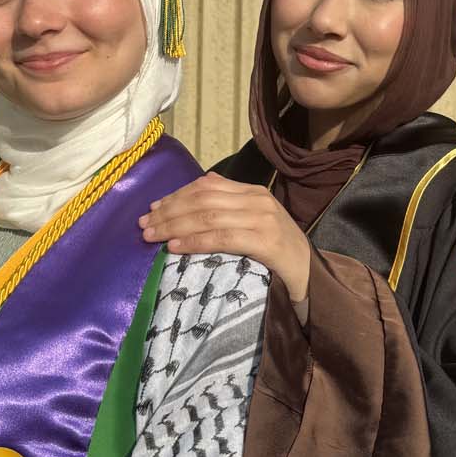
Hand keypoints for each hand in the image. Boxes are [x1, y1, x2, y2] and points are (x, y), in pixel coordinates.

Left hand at [140, 173, 312, 303]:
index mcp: (253, 192)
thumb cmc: (278, 251)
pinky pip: (221, 238)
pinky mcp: (265, 241)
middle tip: (144, 225)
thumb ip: (232, 202)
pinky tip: (175, 246)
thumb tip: (203, 183)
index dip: (176, 196)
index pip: (206, 186)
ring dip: (175, 226)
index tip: (152, 209)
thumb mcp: (256, 219)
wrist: (311, 273)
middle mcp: (257, 200)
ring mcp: (262, 219)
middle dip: (169, 211)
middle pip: (203, 200)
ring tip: (152, 236)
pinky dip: (195, 241)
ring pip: (208, 216)